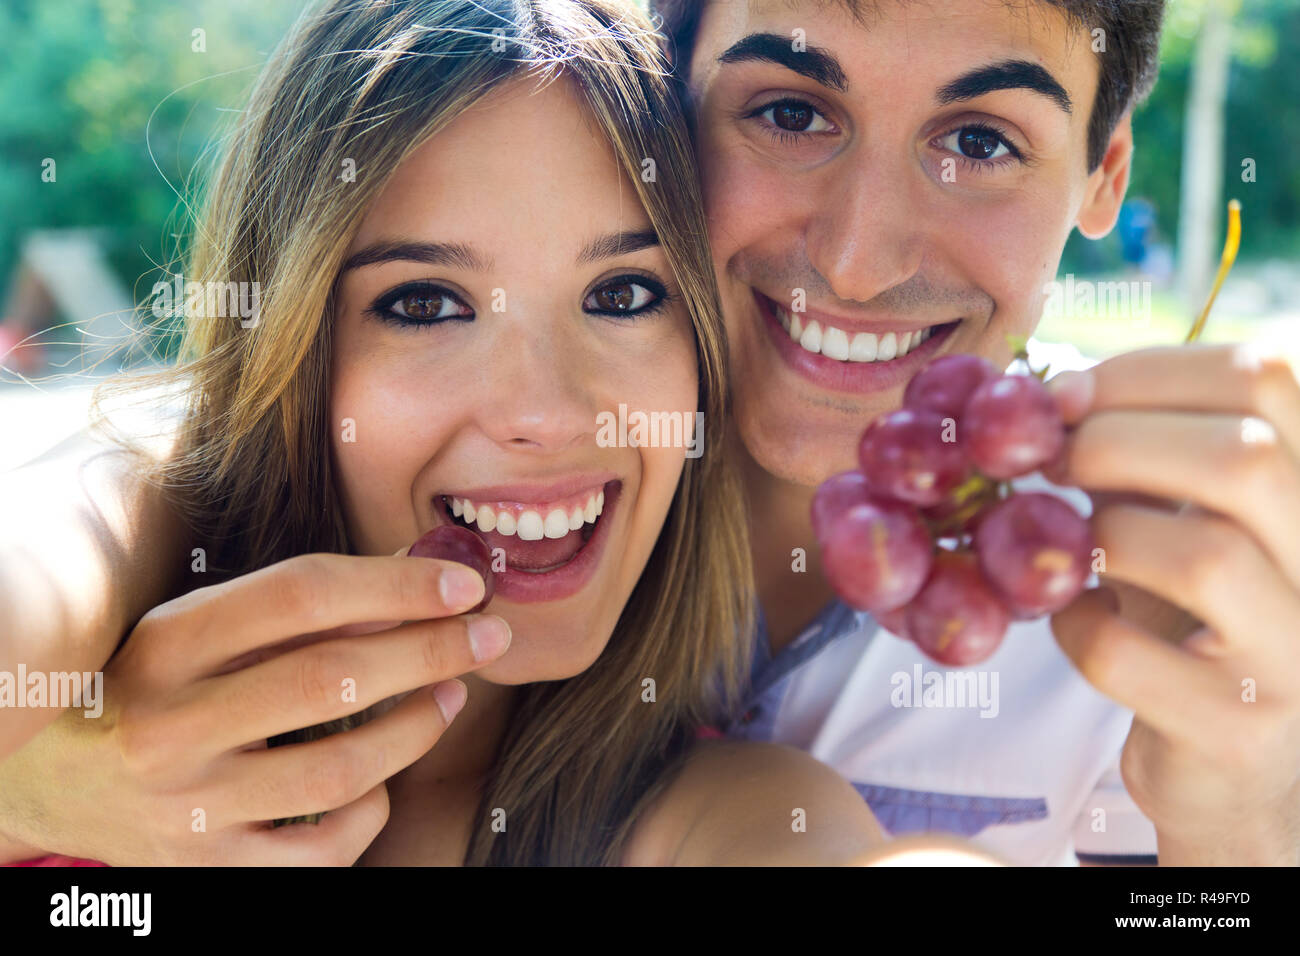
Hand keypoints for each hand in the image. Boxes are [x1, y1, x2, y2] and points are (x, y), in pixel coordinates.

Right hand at [0, 552, 509, 865]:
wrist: (58, 780)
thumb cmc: (155, 685)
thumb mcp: (201, 628)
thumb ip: (295, 608)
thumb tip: (420, 585)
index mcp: (168, 644)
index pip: (303, 594)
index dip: (398, 584)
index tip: (464, 582)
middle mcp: (171, 726)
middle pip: (331, 679)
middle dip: (431, 651)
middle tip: (489, 635)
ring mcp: (187, 807)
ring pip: (339, 770)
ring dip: (417, 727)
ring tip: (453, 695)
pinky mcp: (206, 870)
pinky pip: (321, 848)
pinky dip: (370, 809)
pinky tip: (385, 779)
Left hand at [1048, 344, 1299, 864]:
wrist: (1227, 756)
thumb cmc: (1190, 611)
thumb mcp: (1178, 510)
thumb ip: (1140, 450)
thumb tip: (1051, 393)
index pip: (1265, 378)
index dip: (1146, 371)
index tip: (1064, 397)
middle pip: (1246, 459)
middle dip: (1115, 441)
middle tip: (1050, 461)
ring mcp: (1295, 654)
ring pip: (1204, 558)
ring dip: (1100, 537)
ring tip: (1072, 546)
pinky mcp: (1235, 730)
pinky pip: (1126, 654)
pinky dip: (1074, 625)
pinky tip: (1075, 617)